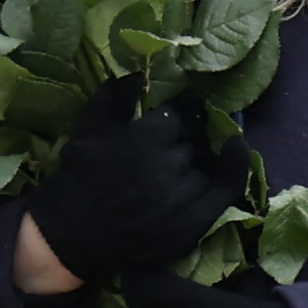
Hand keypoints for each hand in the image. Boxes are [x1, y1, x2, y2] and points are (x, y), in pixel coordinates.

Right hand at [22, 101, 235, 290]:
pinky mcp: (193, 222)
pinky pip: (225, 188)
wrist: (73, 234)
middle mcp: (168, 166)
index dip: (177, 113)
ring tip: (191, 154)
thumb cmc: (78, 178)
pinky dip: (235, 167)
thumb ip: (114, 97)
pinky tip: (235, 148)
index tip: (175, 113)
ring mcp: (183, 196)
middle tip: (180, 135)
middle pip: (193, 138)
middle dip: (187, 134)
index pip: (177, 116)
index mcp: (145, 139)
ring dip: (200, 154)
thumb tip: (140, 72)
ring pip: (205, 161)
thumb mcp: (88, 129)